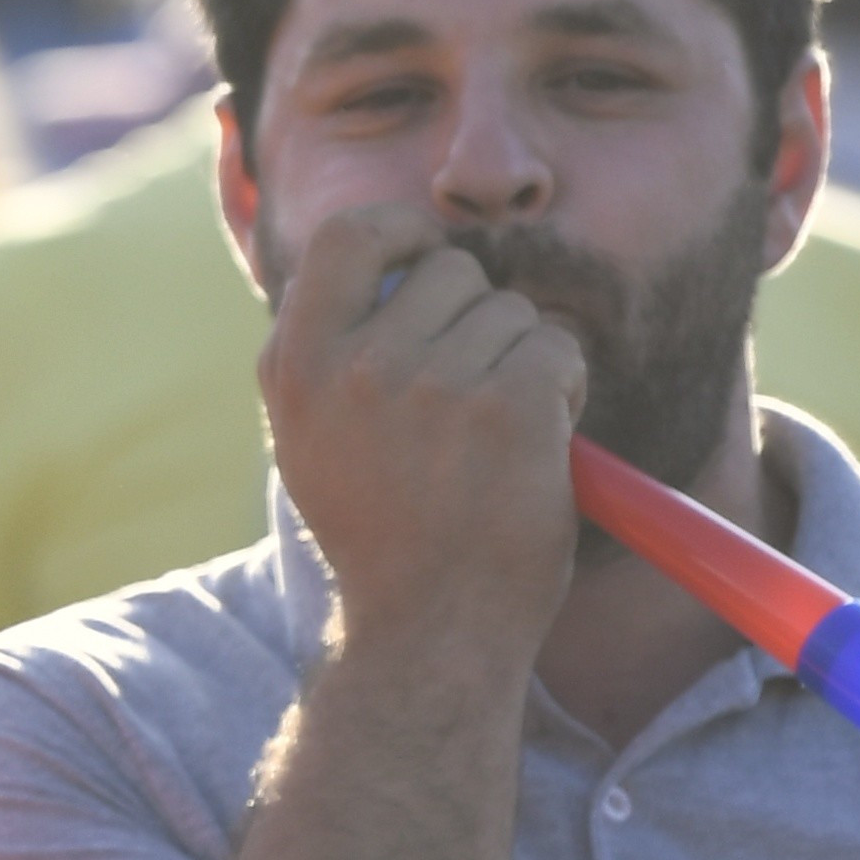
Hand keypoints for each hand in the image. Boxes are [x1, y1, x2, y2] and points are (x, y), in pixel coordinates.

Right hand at [258, 201, 584, 663]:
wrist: (428, 629)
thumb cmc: (384, 535)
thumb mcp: (312, 438)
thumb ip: (327, 351)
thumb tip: (385, 259)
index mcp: (294, 365)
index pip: (346, 235)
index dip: (401, 230)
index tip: (428, 255)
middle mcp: (352, 364)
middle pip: (450, 271)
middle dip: (479, 317)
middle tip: (474, 394)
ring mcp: (429, 383)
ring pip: (512, 311)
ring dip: (526, 358)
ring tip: (499, 433)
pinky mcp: (506, 407)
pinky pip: (556, 348)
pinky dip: (565, 387)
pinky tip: (538, 442)